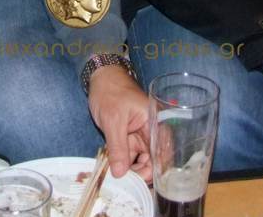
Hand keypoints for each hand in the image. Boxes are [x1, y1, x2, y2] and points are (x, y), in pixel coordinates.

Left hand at [87, 64, 152, 182]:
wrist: (100, 78)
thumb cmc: (110, 92)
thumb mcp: (113, 120)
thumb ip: (118, 148)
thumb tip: (120, 174)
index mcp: (155, 123)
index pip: (162, 152)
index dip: (156, 169)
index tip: (142, 182)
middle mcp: (151, 131)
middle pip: (153, 159)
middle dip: (140, 173)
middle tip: (125, 183)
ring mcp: (140, 135)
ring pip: (140, 160)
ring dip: (129, 169)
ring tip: (116, 177)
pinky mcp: (130, 137)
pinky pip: (130, 155)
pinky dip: (122, 162)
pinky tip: (113, 168)